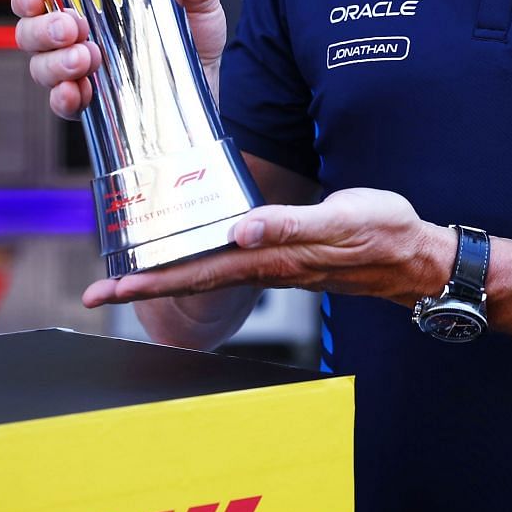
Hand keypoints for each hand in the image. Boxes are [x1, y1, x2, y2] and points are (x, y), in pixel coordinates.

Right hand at [12, 0, 227, 118]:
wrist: (208, 91)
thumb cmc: (191, 45)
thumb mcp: (200, 13)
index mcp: (90, 9)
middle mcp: (75, 41)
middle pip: (31, 34)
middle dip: (44, 29)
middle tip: (74, 28)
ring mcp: (79, 76)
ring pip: (42, 68)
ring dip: (57, 62)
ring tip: (88, 58)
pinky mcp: (92, 108)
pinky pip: (63, 105)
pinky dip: (65, 98)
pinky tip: (78, 92)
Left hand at [79, 188, 453, 309]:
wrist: (416, 256)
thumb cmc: (383, 233)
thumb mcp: (340, 219)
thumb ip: (288, 224)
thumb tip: (239, 229)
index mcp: (270, 258)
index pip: (196, 270)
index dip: (149, 279)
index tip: (107, 288)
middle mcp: (266, 267)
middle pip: (191, 277)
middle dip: (141, 284)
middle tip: (95, 292)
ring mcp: (275, 266)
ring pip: (208, 271)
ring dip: (166, 274)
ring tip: (127, 275)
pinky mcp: (287, 257)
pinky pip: (231, 263)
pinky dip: (200, 261)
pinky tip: (191, 255)